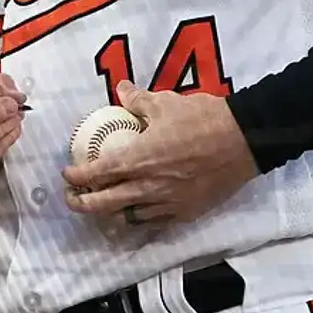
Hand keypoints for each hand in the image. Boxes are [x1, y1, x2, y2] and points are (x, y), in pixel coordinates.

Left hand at [62, 80, 256, 226]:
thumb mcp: (165, 103)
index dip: (75, 178)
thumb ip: (137, 100)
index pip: (95, 174)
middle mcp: (147, 187)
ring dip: (109, 212)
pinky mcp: (185, 213)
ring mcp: (167, 204)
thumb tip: (121, 90)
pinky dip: (139, 218)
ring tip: (103, 204)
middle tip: (73, 197)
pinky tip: (136, 210)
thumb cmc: (202, 119)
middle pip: (102, 205)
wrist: (246, 141)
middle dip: (81, 203)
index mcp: (137, 160)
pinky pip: (154, 222)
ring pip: (127, 217)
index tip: (67, 175)